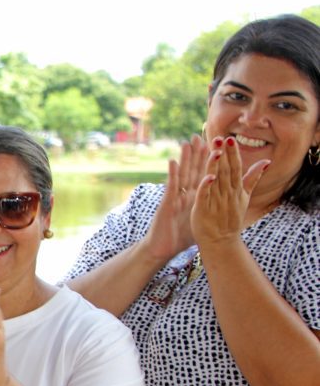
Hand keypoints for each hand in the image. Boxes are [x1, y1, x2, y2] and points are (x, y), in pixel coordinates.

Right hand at [140, 134, 205, 262]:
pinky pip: (171, 187)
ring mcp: (175, 198)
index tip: (215, 146)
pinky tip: (173, 162)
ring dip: (184, 159)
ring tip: (187, 142)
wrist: (163, 249)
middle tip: (200, 135)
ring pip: (182, 175)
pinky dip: (172, 174)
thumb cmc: (180, 237)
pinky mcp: (167, 204)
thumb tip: (221, 206)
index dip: (208, 161)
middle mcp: (185, 195)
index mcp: (194, 198)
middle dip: (196, 154)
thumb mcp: (200, 220)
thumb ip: (209, 209)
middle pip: (192, 171)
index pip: (203, 175)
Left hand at [191, 137, 268, 246]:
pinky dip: (207, 186)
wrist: (221, 241)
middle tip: (221, 138)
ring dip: (215, 165)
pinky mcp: (203, 210)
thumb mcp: (244, 197)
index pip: (235, 168)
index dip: (233, 154)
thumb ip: (252, 179)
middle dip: (224, 155)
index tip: (230, 139)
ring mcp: (216, 201)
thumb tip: (266, 162)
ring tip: (215, 150)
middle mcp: (227, 194)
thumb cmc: (230, 218)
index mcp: (235, 190)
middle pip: (226, 171)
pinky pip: (205, 196)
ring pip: (216, 180)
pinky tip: (208, 176)